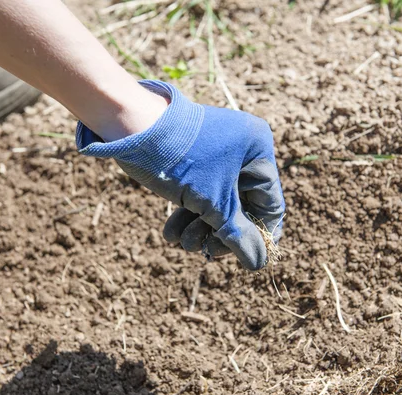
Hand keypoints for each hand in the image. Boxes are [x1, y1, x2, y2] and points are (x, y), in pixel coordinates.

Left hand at [76, 80, 284, 269]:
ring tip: (182, 242)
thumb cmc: (181, 160)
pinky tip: (171, 234)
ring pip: (217, 205)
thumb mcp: (214, 203)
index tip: (247, 258)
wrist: (131, 125)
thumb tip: (260, 263)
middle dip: (221, 234)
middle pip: (242, 208)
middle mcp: (242, 150)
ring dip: (200, 229)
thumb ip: (239, 235)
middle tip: (207, 252)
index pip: (270, 203)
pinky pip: (200, 195)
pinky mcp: (194, 162)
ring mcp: (217, 155)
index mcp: (258, 151)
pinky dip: (187, 215)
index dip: (259, 234)